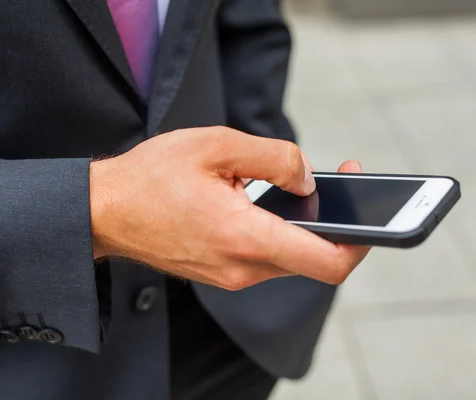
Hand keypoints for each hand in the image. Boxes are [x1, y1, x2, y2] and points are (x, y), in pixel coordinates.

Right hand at [90, 126, 369, 288]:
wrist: (105, 210)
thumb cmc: (151, 176)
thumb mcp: (216, 144)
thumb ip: (274, 157)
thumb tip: (306, 176)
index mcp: (245, 237)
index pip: (328, 262)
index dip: (361, 241)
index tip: (369, 211)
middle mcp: (242, 268)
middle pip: (312, 257)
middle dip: (329, 219)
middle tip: (329, 177)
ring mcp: (230, 276)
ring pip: (288, 256)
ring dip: (298, 224)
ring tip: (286, 185)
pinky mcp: (220, 274)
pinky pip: (264, 257)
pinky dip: (274, 232)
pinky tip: (258, 203)